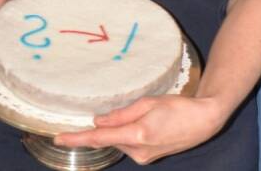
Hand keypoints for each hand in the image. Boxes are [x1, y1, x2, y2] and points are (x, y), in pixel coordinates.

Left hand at [54, 95, 225, 164]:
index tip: (57, 137)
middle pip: (110, 138)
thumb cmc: (178, 107)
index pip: (99, 138)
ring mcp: (143, 157)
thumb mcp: (148, 103)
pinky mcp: (148, 157)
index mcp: (137, 135)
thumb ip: (121, 114)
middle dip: (108, 125)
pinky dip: (128, 133)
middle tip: (129, 110)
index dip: (77, 138)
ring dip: (121, 129)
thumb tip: (97, 122)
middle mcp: (138, 151)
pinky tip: (143, 123)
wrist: (203, 121)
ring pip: (119, 140)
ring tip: (145, 114)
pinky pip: (128, 144)